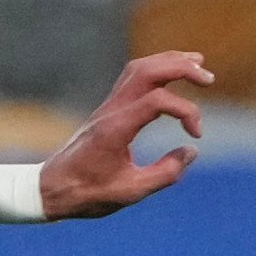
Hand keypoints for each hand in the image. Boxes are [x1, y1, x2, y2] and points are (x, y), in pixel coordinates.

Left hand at [44, 52, 209, 218]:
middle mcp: (110, 111)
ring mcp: (107, 108)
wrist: (47, 189)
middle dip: (181, 68)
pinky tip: (173, 75)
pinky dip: (156, 70)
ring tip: (197, 65)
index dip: (186, 111)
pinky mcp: (107, 111)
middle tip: (208, 80)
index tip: (196, 135)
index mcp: (115, 129)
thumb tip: (191, 151)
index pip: (157, 100)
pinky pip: (132, 78)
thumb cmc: (85, 194)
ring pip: (138, 68)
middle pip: (146, 70)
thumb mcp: (129, 192)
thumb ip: (164, 173)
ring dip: (169, 62)